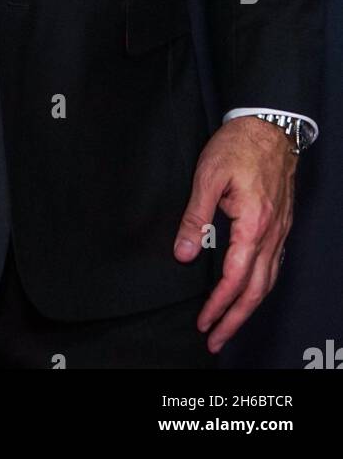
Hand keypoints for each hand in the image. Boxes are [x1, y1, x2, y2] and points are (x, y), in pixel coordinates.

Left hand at [173, 117, 296, 353]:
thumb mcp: (207, 176)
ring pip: (269, 280)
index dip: (219, 304)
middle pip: (257, 290)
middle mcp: (272, 233)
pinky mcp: (280, 223)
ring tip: (230, 323)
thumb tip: (183, 252)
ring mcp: (280, 230)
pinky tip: (250, 290)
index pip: (235, 278)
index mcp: (253, 224)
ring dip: (249, 306)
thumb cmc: (238, 146)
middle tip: (216, 339)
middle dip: (235, 318)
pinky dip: (261, 286)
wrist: (269, 125)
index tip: (204, 321)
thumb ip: (195, 216)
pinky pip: (274, 265)